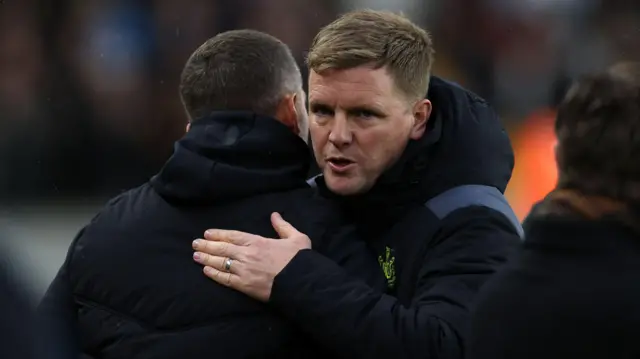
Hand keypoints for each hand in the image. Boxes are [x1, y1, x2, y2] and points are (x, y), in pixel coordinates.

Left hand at [192, 212, 310, 300]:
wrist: (302, 282)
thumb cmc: (300, 260)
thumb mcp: (296, 237)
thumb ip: (283, 226)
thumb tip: (274, 215)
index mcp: (258, 241)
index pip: (233, 235)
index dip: (219, 234)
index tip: (207, 233)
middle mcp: (247, 254)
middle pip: (222, 248)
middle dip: (207, 245)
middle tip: (195, 243)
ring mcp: (244, 270)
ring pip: (220, 262)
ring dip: (206, 258)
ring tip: (195, 255)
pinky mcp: (244, 286)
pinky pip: (225, 279)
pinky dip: (214, 274)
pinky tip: (205, 271)